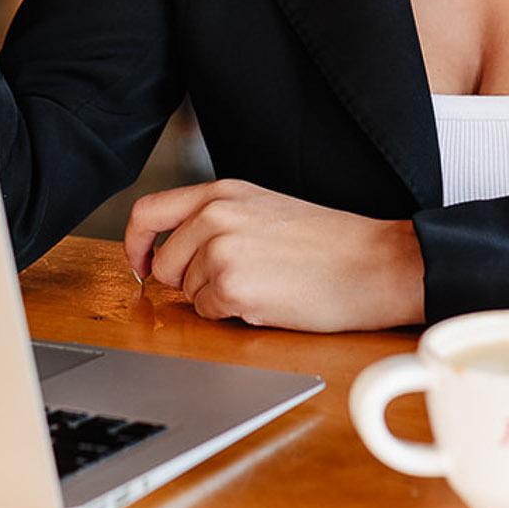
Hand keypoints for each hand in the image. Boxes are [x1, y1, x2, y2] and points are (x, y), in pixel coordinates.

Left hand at [123, 179, 425, 332]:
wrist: (373, 263)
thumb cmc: (329, 243)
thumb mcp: (264, 209)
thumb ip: (216, 220)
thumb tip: (175, 254)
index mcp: (222, 193)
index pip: (148, 211)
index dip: (135, 244)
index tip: (142, 264)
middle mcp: (214, 215)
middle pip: (165, 262)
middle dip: (188, 282)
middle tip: (233, 281)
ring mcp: (219, 250)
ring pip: (188, 292)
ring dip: (216, 299)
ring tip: (262, 285)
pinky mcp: (230, 286)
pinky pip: (208, 313)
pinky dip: (233, 315)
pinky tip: (267, 300)